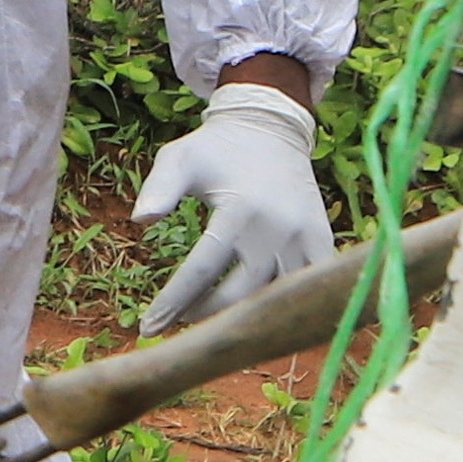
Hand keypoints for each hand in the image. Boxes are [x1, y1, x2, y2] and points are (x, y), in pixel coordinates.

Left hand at [135, 82, 333, 332]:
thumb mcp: (179, 158)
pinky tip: (254, 322)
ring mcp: (305, 238)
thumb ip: (159, 188)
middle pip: (240, 293)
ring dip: (243, 318)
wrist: (271, 130)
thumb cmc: (216, 148)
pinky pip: (306, 288)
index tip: (148, 327)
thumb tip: (139, 221)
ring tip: (209, 330)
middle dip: (204, 316)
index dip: (174, 302)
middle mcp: (278, 229)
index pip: (202, 269)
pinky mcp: (323, 242)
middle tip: (174, 327)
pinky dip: (283, 307)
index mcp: (240, 211)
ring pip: (276, 297)